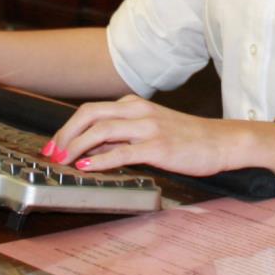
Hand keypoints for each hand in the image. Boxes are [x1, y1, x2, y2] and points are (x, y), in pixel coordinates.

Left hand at [42, 95, 274, 179]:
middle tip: (52, 153)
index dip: (67, 127)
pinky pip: (122, 152)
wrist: (222, 142)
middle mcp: (138, 111)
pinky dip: (99, 160)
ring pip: (101, 130)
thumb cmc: (187, 138)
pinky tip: (86, 169)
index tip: (54, 144)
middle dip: (65, 134)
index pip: (91, 110)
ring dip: (76, 147)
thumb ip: (121, 137)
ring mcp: (148, 127)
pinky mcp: (158, 147)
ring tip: (63, 162)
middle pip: (89, 114)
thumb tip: (90, 149)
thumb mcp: (150, 130)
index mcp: (134, 104)